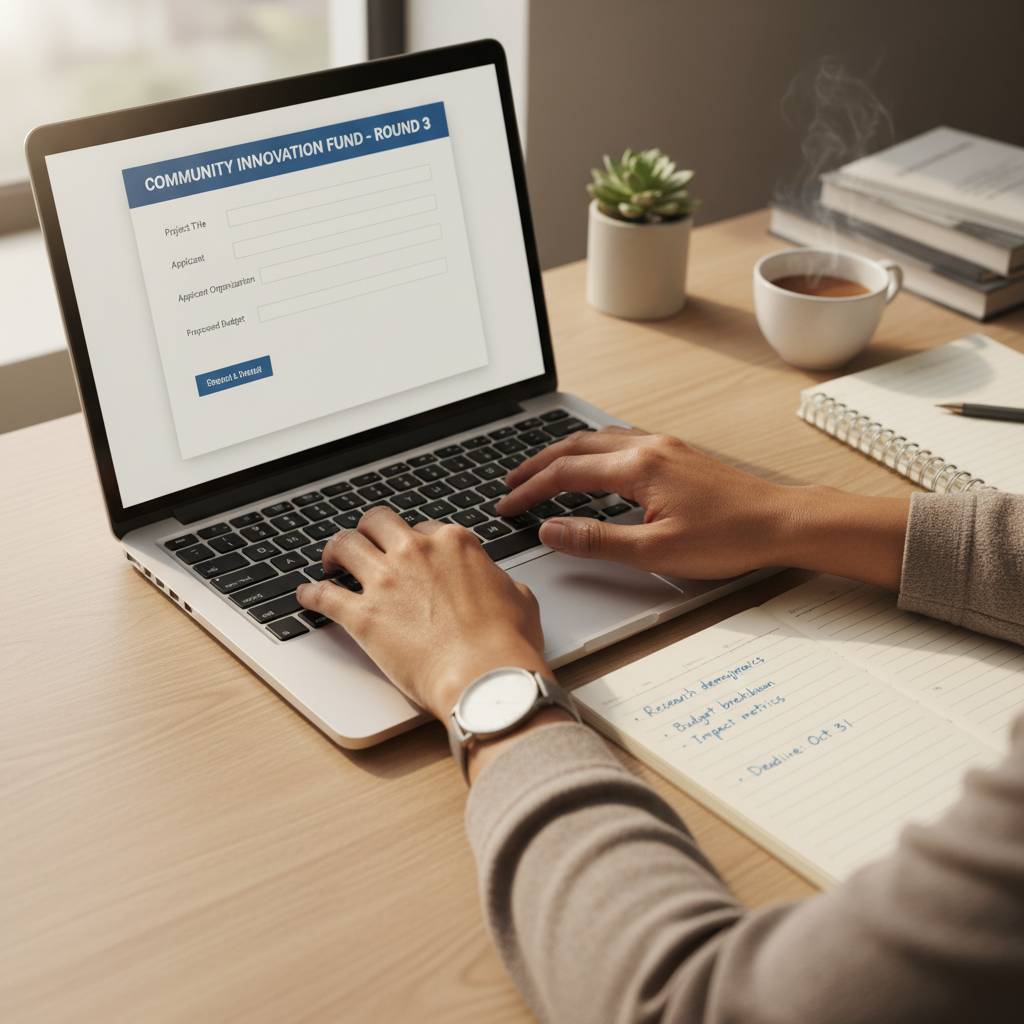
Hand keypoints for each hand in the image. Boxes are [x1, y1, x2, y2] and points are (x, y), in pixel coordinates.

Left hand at [295, 507, 548, 720]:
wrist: (486, 676)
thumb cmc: (506, 643)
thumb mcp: (520, 599)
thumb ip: (501, 583)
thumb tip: (499, 585)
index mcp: (454, 544)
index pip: (424, 529)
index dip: (415, 542)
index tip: (410, 554)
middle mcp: (416, 553)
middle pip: (378, 523)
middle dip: (368, 530)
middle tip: (364, 543)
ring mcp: (387, 581)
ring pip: (344, 545)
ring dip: (334, 551)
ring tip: (330, 562)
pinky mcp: (362, 616)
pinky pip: (324, 595)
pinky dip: (311, 594)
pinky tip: (306, 596)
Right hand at [495, 427, 909, 589]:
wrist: (782, 522)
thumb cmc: (729, 538)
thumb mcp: (655, 551)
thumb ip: (596, 540)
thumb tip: (551, 530)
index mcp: (638, 468)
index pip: (566, 474)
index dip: (531, 491)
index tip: (508, 505)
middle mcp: (649, 447)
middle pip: (576, 447)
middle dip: (538, 464)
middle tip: (512, 483)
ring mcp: (665, 446)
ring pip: (598, 439)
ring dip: (564, 454)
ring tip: (542, 471)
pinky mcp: (679, 453)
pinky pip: (621, 441)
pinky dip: (592, 452)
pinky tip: (595, 466)